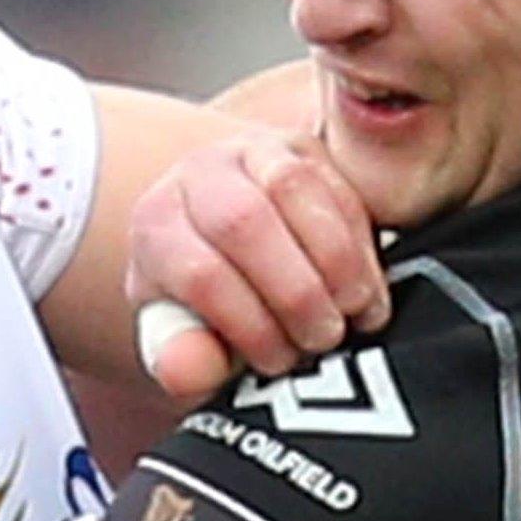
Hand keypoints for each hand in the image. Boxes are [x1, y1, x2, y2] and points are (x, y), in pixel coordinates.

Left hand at [125, 128, 388, 399]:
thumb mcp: (187, 339)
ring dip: (335, 262)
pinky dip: (360, 244)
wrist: (226, 239)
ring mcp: (250, 151)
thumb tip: (185, 371)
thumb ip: (182, 359)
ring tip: (350, 313)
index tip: (279, 362)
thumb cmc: (207, 302)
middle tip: (324, 340)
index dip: (250, 326)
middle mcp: (196, 175)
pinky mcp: (304, 148)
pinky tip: (364, 288)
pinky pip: (338, 184)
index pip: (199, 273)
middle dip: (295, 292)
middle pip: (242, 222)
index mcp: (156, 225)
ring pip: (293, 187)